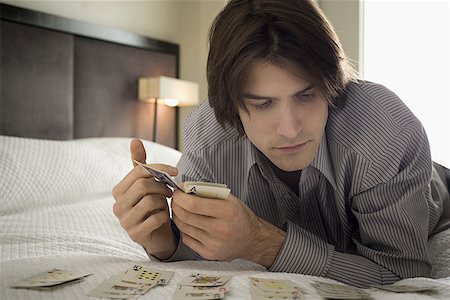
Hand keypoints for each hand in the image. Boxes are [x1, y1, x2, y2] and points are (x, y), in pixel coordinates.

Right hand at [112, 138, 177, 259]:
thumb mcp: (147, 184)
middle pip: (142, 186)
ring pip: (149, 202)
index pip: (138, 172)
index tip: (175, 172)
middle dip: (161, 186)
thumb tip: (135, 140)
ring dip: (163, 201)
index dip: (159, 168)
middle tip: (170, 191)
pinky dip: (164, 216)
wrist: (157, 234)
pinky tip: (163, 217)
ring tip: (165, 204)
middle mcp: (117, 206)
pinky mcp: (136, 235)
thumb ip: (140, 164)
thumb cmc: (152, 206)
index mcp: (118, 191)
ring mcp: (125, 222)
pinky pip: (155, 219)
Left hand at [171, 191, 285, 266]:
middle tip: (177, 200)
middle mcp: (220, 229)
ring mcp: (213, 243)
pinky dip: (183, 229)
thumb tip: (185, 187)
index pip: (193, 205)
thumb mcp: (229, 198)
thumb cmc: (240, 217)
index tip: (178, 193)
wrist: (252, 239)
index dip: (180, 198)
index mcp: (226, 212)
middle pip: (185, 216)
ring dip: (178, 216)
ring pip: (183, 227)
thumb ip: (208, 191)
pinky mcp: (208, 253)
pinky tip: (188, 223)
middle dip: (176, 205)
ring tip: (181, 210)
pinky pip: (186, 239)